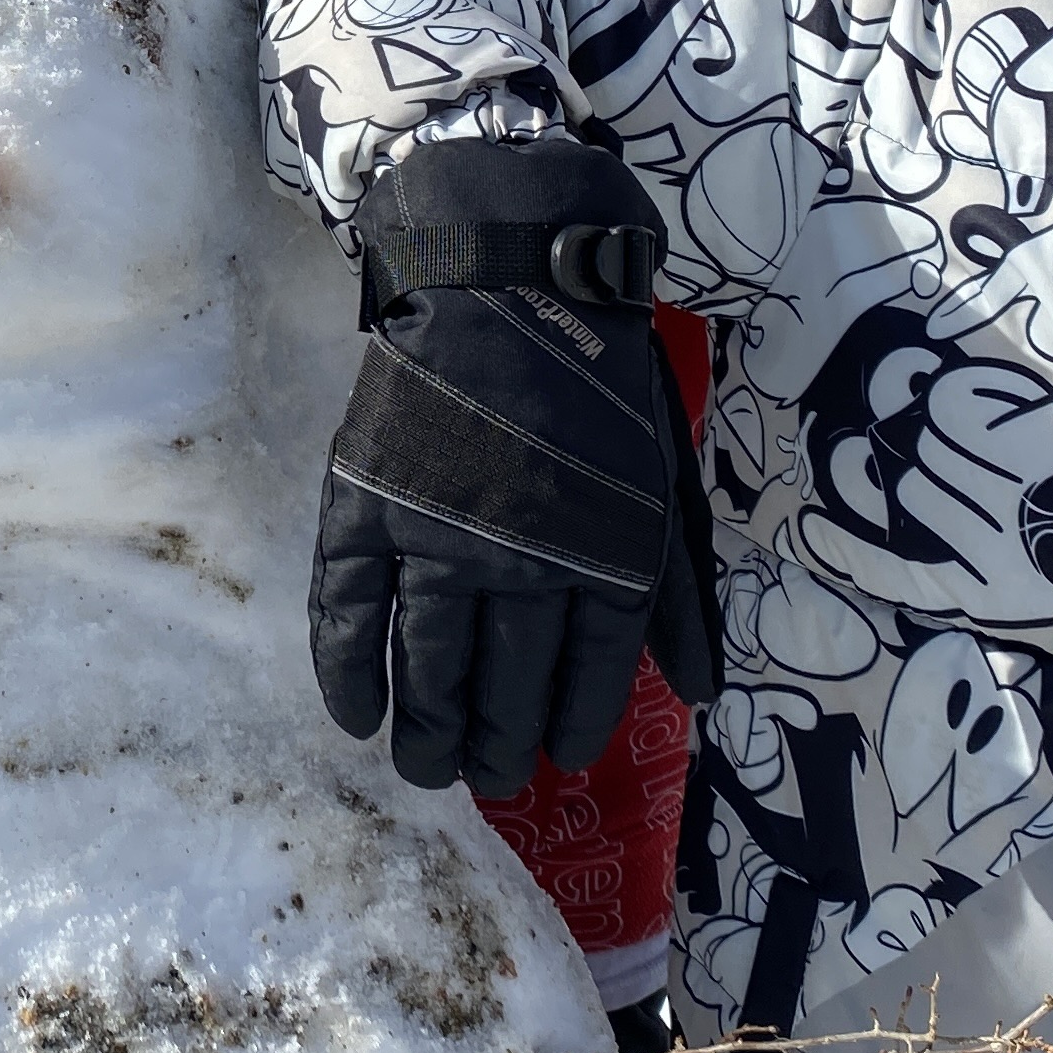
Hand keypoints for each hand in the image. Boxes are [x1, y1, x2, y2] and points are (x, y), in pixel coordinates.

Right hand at [314, 132, 702, 795]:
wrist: (504, 278)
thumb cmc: (597, 383)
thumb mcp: (662, 482)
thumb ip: (678, 592)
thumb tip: (703, 698)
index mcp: (606, 553)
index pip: (590, 674)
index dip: (570, 723)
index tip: (554, 758)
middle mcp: (522, 559)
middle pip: (504, 685)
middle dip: (493, 744)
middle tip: (483, 774)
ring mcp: (437, 536)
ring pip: (429, 666)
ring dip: (426, 729)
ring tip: (426, 766)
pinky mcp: (368, 509)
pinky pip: (350, 615)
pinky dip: (349, 674)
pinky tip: (357, 718)